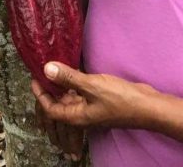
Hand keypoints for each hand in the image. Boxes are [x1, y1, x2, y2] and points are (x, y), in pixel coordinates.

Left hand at [32, 61, 159, 129]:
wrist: (147, 106)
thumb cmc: (120, 99)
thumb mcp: (92, 85)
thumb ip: (69, 77)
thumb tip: (46, 69)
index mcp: (76, 116)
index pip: (50, 109)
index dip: (40, 94)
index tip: (35, 77)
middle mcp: (81, 114)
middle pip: (58, 104)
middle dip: (49, 89)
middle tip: (43, 69)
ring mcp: (90, 108)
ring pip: (69, 98)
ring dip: (62, 85)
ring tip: (55, 66)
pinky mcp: (99, 101)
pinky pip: (81, 93)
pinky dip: (74, 83)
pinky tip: (74, 70)